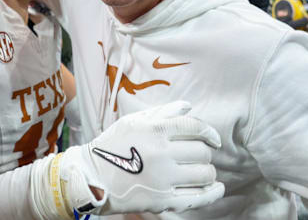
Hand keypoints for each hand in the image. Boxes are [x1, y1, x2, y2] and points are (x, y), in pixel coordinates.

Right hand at [59, 101, 223, 215]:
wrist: (91, 177)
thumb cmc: (112, 146)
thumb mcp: (133, 121)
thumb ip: (162, 112)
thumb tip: (189, 107)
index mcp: (155, 130)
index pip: (194, 127)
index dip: (210, 133)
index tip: (214, 139)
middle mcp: (161, 153)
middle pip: (202, 151)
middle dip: (205, 153)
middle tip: (197, 157)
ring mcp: (163, 179)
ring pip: (204, 174)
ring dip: (207, 172)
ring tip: (200, 172)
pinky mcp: (162, 201)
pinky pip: (198, 198)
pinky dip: (212, 193)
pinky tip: (216, 188)